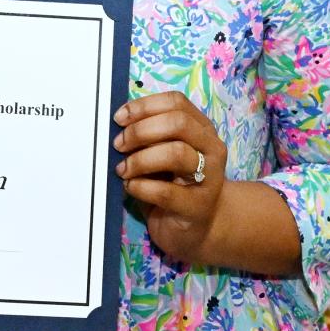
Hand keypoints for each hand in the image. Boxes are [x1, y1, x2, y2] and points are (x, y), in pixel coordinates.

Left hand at [114, 91, 226, 265]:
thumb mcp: (164, 153)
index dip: (144, 106)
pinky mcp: (197, 207)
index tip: (119, 118)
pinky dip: (140, 187)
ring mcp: (209, 178)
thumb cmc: (175, 184)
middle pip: (178, 124)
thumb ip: (150, 135)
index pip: (176, 103)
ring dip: (140, 159)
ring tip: (123, 169)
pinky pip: (166, 192)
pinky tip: (130, 187)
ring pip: (176, 153)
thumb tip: (119, 123)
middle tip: (118, 145)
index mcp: (202, 129)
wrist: (198, 227)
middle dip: (140, 131)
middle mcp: (211, 149)